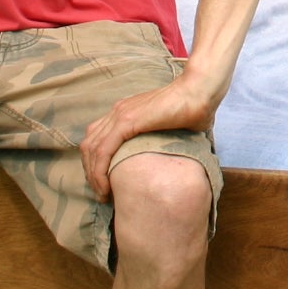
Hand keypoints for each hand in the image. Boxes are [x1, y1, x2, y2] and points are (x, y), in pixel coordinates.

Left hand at [80, 67, 225, 200]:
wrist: (198, 93)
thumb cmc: (192, 110)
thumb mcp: (171, 130)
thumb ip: (163, 142)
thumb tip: (174, 161)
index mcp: (126, 112)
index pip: (97, 139)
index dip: (96, 163)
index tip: (106, 184)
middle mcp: (118, 112)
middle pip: (89, 145)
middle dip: (91, 173)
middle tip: (102, 194)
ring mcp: (120, 115)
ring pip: (92, 150)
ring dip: (93, 176)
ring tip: (103, 195)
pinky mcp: (126, 121)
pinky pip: (102, 150)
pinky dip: (99, 171)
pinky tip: (105, 187)